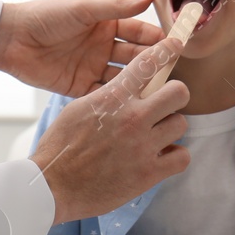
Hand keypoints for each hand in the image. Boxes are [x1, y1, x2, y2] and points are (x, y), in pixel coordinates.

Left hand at [0, 0, 162, 96]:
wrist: (11, 38)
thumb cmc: (45, 16)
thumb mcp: (83, 10)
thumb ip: (117, 7)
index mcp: (105, 24)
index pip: (138, 31)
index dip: (156, 38)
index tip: (177, 44)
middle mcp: (102, 46)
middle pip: (134, 57)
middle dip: (153, 63)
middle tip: (173, 72)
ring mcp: (91, 67)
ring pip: (123, 77)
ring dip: (138, 84)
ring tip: (158, 92)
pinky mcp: (78, 87)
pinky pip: (103, 94)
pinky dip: (117, 100)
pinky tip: (132, 106)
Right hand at [31, 37, 190, 223]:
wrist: (52, 186)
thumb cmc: (61, 147)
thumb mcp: (78, 109)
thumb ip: (108, 96)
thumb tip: (128, 88)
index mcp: (113, 98)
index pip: (147, 64)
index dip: (165, 52)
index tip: (174, 48)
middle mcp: (132, 118)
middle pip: (179, 92)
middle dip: (174, 96)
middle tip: (165, 105)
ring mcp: (142, 146)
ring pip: (181, 124)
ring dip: (170, 129)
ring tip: (156, 136)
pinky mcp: (148, 174)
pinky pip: (182, 157)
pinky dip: (174, 157)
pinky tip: (160, 157)